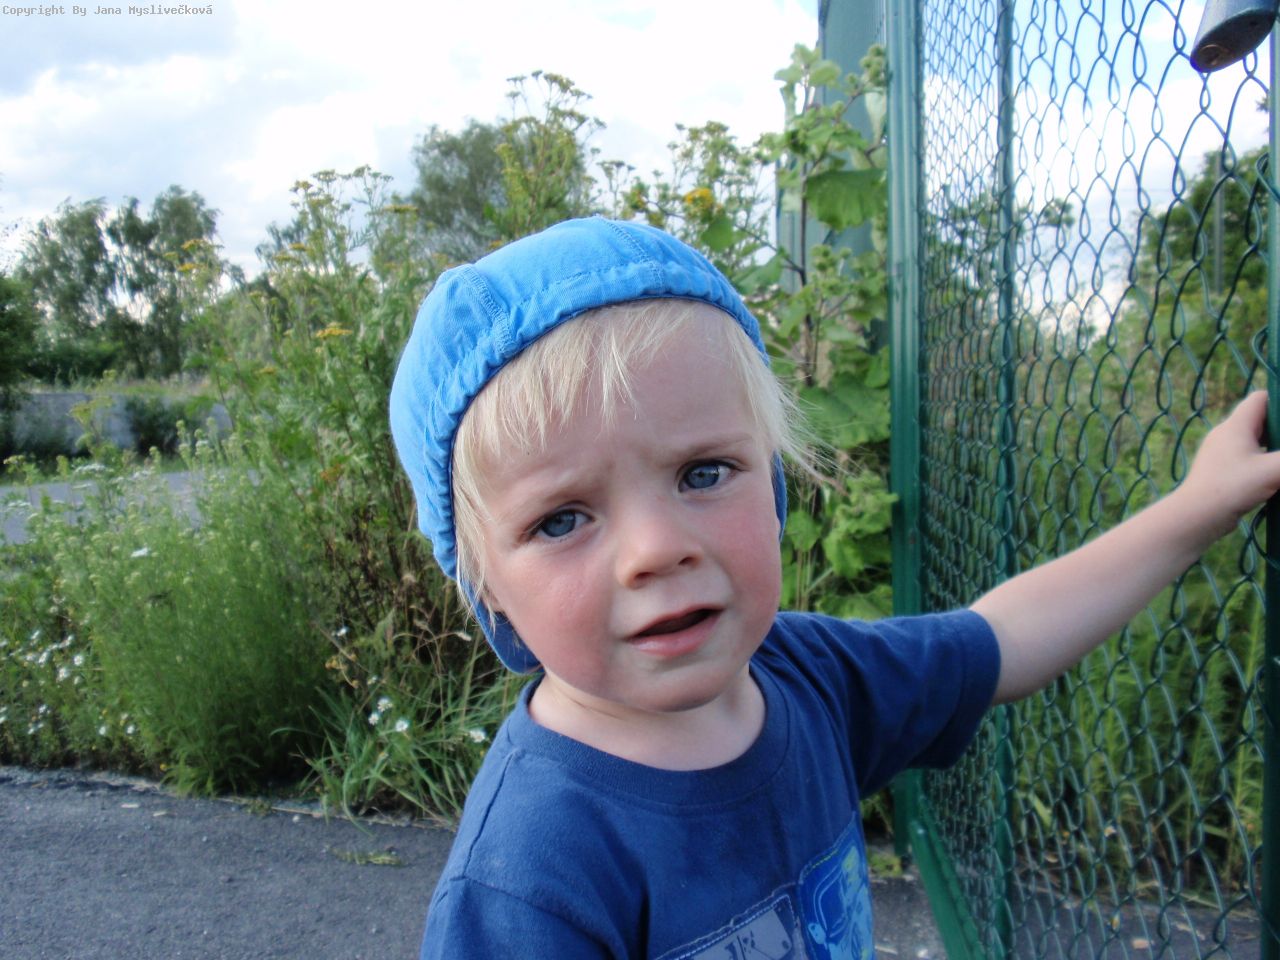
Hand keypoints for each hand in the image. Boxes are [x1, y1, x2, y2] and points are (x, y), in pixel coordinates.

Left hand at [1174, 390, 1279, 545]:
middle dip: (1278, 428)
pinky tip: (1272, 474)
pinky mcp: (1220, 469)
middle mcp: (1225, 434)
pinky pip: (1245, 457)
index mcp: (1235, 426)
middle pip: (1258, 419)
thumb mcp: (1272, 470)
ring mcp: (1220, 452)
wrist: (1196, 515)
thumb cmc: (1232, 487)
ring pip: (1252, 440)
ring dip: (1271, 446)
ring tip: (1279, 458)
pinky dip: (1261, 460)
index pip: (1260, 399)